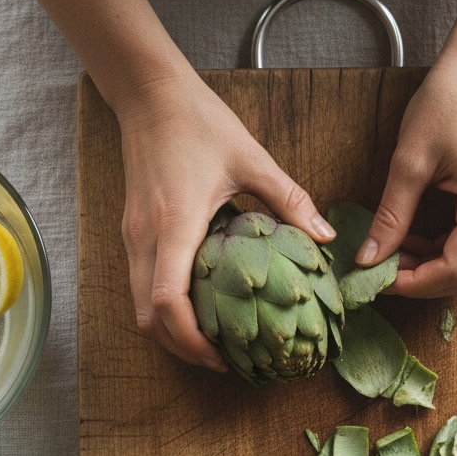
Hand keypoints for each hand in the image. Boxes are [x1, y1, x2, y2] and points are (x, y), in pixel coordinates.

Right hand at [116, 70, 334, 369]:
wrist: (149, 95)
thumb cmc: (199, 122)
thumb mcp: (253, 159)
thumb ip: (291, 201)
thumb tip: (325, 239)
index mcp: (176, 224)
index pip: (168, 302)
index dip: (192, 340)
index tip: (222, 356)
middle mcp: (146, 238)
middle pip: (148, 318)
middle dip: (181, 348)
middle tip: (221, 360)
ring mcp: (132, 237)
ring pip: (138, 307)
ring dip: (169, 332)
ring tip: (209, 341)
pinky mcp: (130, 233)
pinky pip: (139, 287)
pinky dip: (162, 310)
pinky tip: (196, 307)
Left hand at [356, 45, 456, 296]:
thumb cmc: (450, 98)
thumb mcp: (410, 161)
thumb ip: (391, 217)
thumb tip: (368, 258)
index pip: (456, 270)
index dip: (415, 283)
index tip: (379, 278)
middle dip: (426, 280)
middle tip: (385, 269)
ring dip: (438, 266)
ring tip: (397, 251)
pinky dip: (451, 249)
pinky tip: (419, 238)